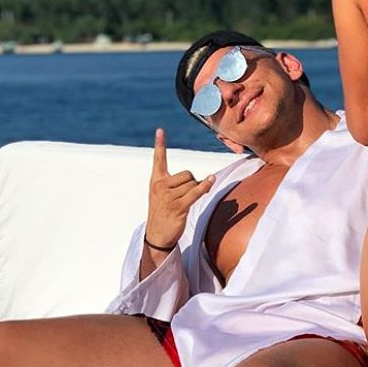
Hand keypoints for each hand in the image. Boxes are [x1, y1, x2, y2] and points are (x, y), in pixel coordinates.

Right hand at [146, 128, 214, 251]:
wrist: (157, 236)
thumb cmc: (163, 213)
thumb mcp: (163, 196)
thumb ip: (177, 185)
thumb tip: (203, 180)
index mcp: (156, 181)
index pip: (158, 159)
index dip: (160, 144)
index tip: (160, 130)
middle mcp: (160, 186)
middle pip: (187, 174)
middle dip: (192, 184)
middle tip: (184, 198)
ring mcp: (168, 197)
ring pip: (193, 184)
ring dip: (196, 192)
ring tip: (185, 204)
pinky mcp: (178, 206)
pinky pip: (196, 191)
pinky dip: (205, 186)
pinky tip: (211, 180)